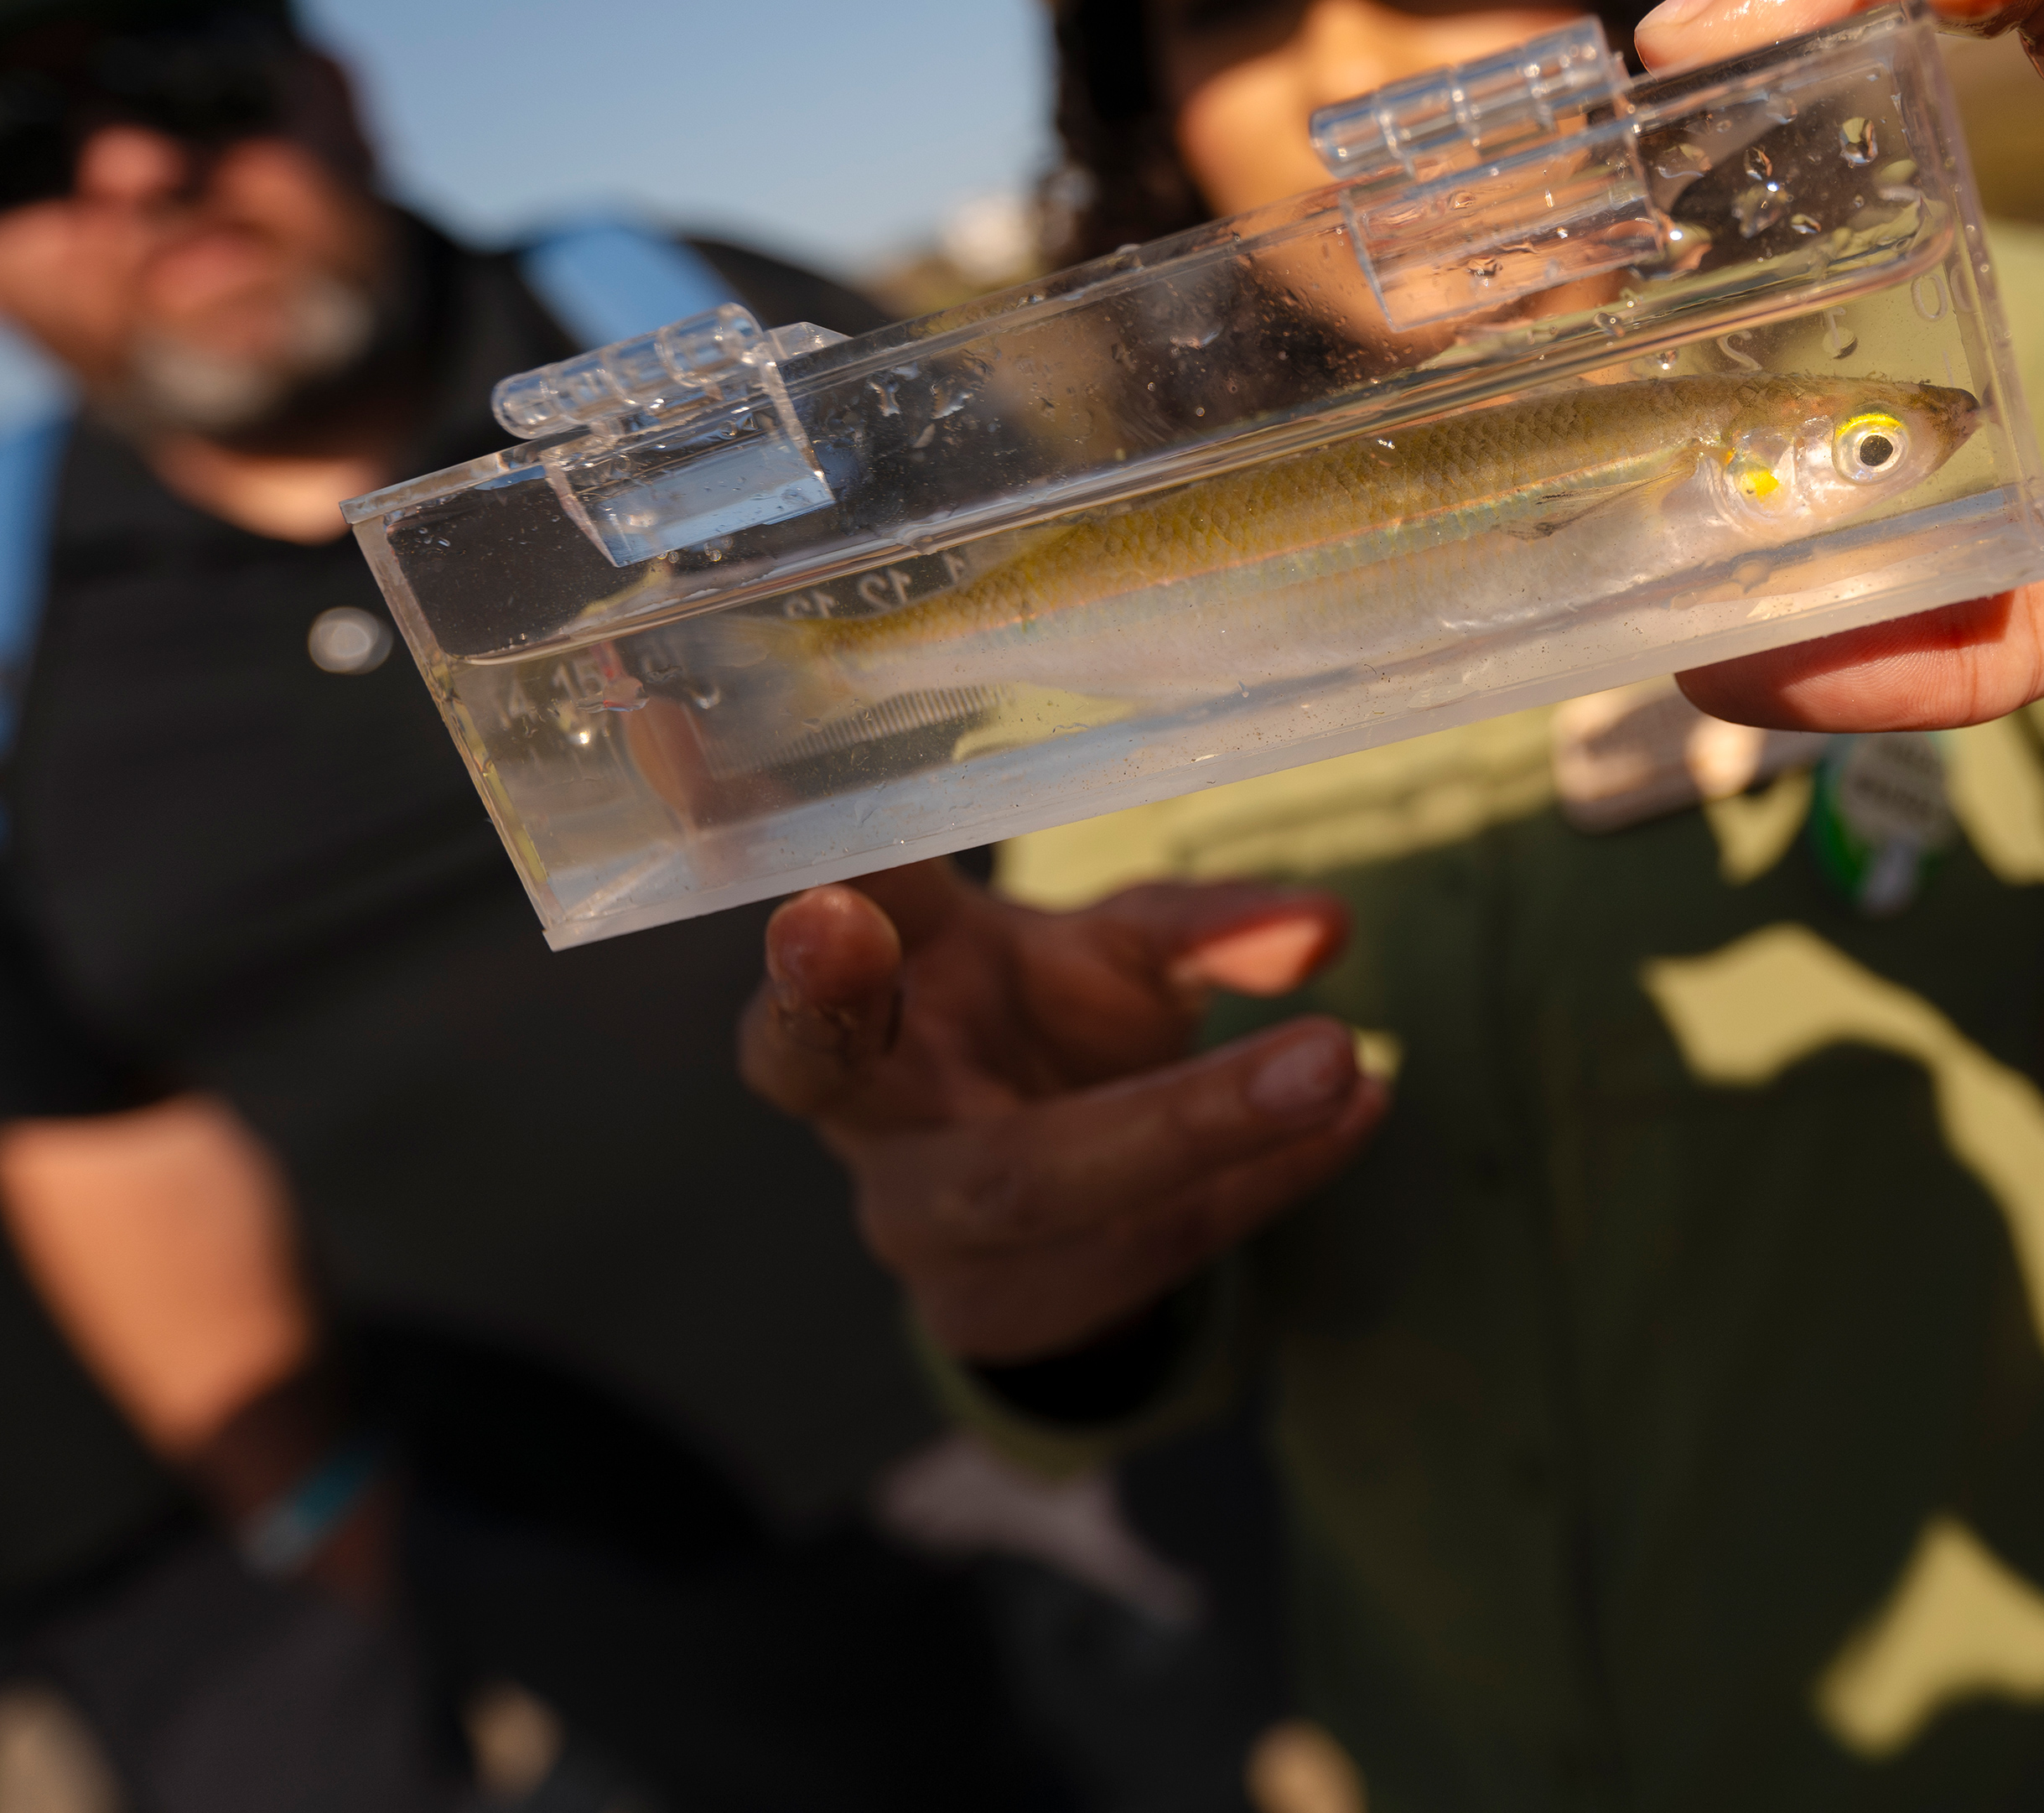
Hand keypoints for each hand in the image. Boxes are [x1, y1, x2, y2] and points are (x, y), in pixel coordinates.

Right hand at [742, 862, 1378, 1363]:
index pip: (804, 889)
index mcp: (876, 974)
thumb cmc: (1054, 1034)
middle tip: (840, 919)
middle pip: (822, 1062)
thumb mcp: (1117, 957)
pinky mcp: (997, 1311)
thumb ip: (1199, 927)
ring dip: (1189, 1116)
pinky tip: (1360, 1114)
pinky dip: (1267, 1176)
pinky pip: (1142, 1245)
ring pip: (1025, 1176)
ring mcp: (916, 1218)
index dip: (737, 824)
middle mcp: (865, 1102)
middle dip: (837, 997)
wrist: (1060, 1227)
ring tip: (1334, 1059)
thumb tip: (1326, 928)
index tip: (683, 733)